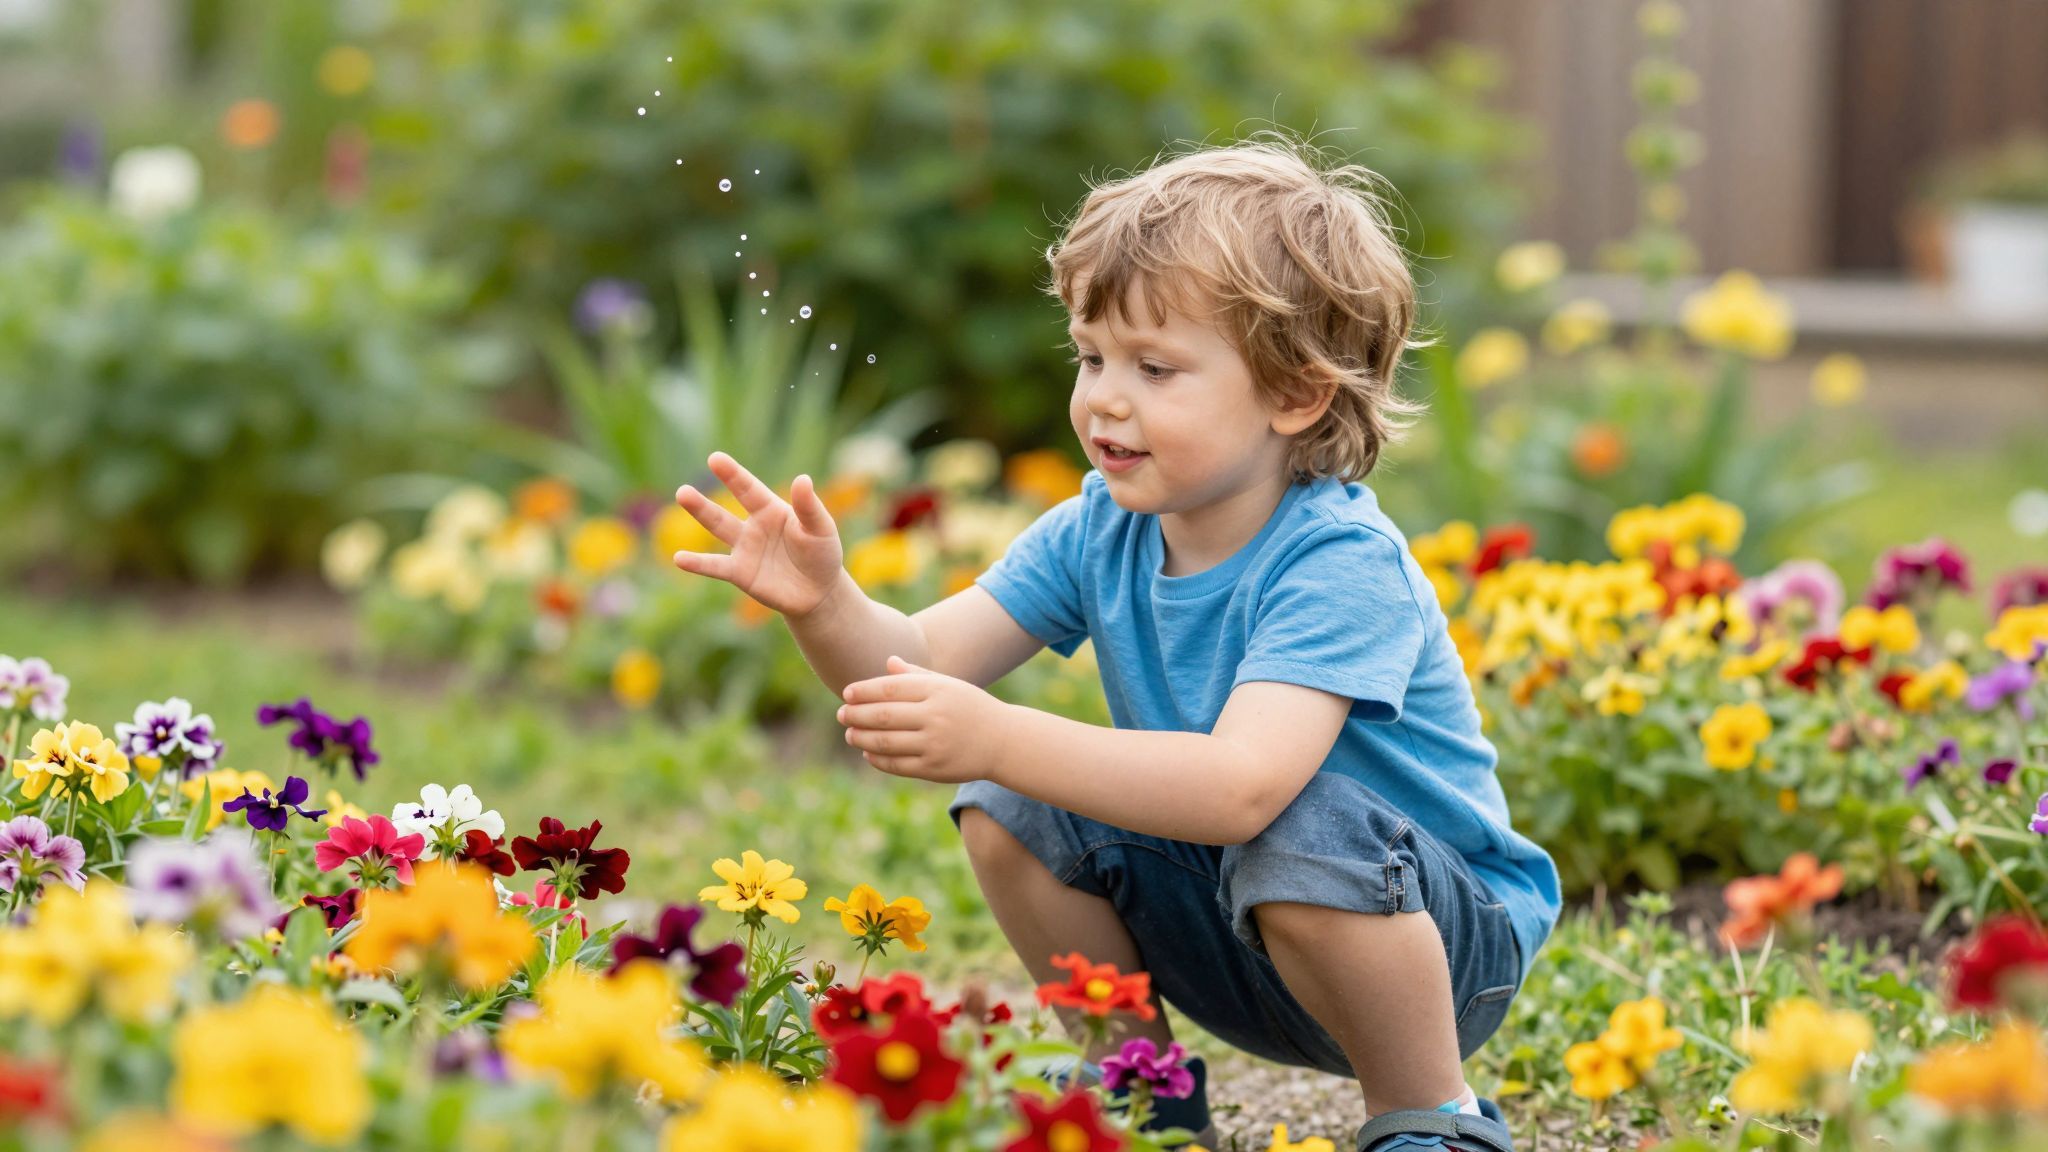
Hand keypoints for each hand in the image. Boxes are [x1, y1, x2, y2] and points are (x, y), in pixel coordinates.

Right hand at [671, 451, 845, 618]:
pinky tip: (679, 559)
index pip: (749, 489)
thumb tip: (802, 479)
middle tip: (683, 491)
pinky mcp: (740, 573)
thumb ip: (809, 507)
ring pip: (717, 530)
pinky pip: (715, 567)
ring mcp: (744, 549)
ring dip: (700, 516)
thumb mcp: (820, 528)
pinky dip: (698, 564)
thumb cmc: (822, 554)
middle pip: (724, 510)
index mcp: (771, 510)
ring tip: (681, 502)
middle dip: (704, 502)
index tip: (715, 459)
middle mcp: (753, 526)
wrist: (819, 591)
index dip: (733, 475)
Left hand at [838, 656, 1014, 784]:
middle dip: (856, 715)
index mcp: (937, 690)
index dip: (863, 691)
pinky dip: (877, 758)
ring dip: (861, 737)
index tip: (847, 693)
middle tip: (841, 714)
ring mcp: (934, 744)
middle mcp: (935, 716)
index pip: (889, 688)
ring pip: (885, 742)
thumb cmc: (970, 708)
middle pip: (882, 715)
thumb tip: (888, 662)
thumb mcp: (948, 685)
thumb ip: (916, 676)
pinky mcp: (934, 769)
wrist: (1003, 742)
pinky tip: (868, 751)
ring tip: (849, 733)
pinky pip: (896, 764)